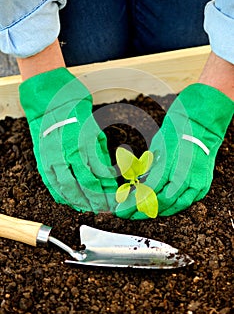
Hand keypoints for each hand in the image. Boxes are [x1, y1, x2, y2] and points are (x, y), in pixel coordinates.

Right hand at [19, 67, 117, 212]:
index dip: (108, 190)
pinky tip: (71, 202)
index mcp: (85, 144)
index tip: (115, 199)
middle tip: (105, 209)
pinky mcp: (43, 161)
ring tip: (89, 209)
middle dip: (96, 200)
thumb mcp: (95, 132)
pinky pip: (52, 184)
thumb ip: (101, 155)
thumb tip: (109, 176)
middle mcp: (69, 153)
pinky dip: (62, 196)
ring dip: (80, 202)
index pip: (99, 175)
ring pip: (68, 188)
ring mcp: (54, 158)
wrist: (50, 104)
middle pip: (85, 185)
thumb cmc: (76, 116)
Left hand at [116, 83, 232, 218]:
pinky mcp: (203, 185)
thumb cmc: (174, 134)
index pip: (148, 191)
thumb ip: (147, 170)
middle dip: (142, 211)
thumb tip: (135, 186)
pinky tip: (162, 208)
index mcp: (168, 164)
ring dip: (157, 211)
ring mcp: (196, 182)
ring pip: (175, 206)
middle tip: (129, 214)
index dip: (133, 204)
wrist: (200, 127)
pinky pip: (187, 202)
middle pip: (160, 202)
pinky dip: (173, 207)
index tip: (120, 211)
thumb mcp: (155, 149)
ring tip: (142, 213)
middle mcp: (184, 176)